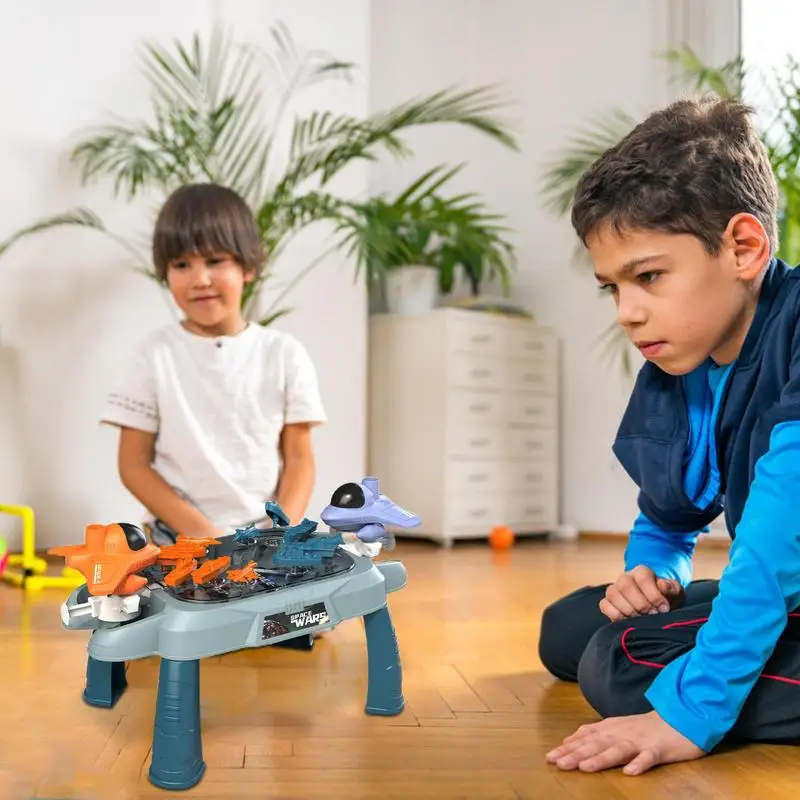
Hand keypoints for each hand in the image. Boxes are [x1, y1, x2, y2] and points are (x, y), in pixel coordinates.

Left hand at [546, 710, 703, 774]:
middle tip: (558, 763)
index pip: (586, 738)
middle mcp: (622, 733)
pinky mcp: (659, 749)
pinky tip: (630, 772)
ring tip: (585, 767)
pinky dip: (640, 764)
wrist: (679, 718)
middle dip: (576, 754)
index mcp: (611, 729)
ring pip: (618, 750)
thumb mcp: (616, 727)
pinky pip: (649, 757)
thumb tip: (569, 740)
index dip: (568, 747)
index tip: (550, 757)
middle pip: (597, 745)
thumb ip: (594, 733)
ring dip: (601, 758)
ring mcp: (640, 741)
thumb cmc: (645, 727)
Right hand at [599, 565, 684, 620]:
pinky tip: (629, 621)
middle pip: (625, 585)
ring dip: (629, 610)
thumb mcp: (675, 592)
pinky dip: (615, 614)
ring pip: (613, 594)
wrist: (657, 607)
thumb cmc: (666, 598)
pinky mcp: (607, 603)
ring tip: (641, 619)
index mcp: (642, 572)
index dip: (653, 594)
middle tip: (652, 615)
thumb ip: (671, 587)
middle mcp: (625, 578)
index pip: (642, 577)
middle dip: (641, 604)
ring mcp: (614, 590)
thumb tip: (663, 585)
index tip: (664, 608)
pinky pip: (604, 605)